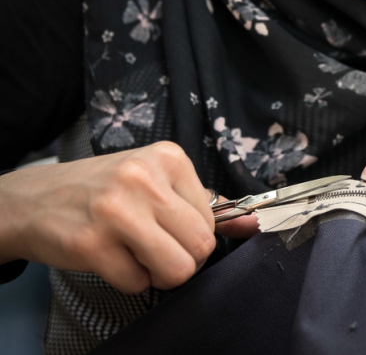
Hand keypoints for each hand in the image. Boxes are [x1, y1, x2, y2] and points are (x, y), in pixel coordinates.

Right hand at [0, 141, 254, 292]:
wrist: (33, 200)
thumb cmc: (104, 191)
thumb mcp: (157, 182)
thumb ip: (207, 204)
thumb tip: (254, 223)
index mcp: (168, 158)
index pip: (213, 218)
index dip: (193, 233)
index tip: (168, 227)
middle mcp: (143, 179)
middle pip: (200, 246)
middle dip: (183, 258)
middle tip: (156, 247)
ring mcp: (116, 211)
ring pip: (177, 269)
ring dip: (160, 273)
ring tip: (137, 253)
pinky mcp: (92, 244)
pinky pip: (138, 283)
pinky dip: (129, 280)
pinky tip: (110, 257)